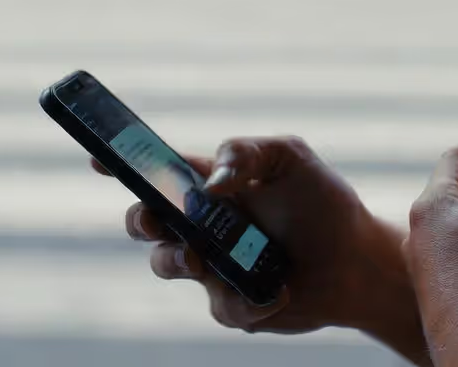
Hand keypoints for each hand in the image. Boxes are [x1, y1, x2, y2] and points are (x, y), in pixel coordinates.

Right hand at [98, 137, 426, 359]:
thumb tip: (210, 180)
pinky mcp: (231, 304)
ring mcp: (212, 266)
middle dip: (140, 218)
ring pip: (167, 264)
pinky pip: (220, 306)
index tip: (99, 160)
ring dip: (177, 259)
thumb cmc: (322, 202)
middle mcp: (202, 225)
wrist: (358, 260)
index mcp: (209, 185)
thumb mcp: (290, 157)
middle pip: (145, 221)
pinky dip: (247, 299)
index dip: (122, 164)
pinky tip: (278, 289)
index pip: (156, 172)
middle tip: (157, 218)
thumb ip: (247, 152)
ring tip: (202, 257)